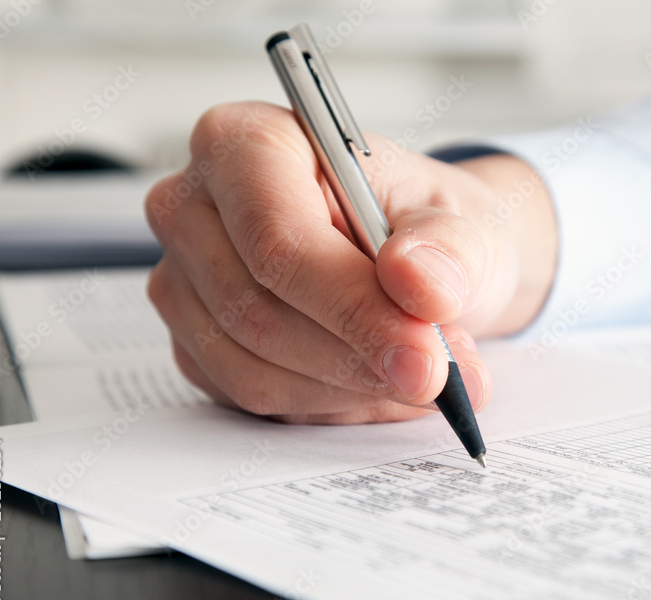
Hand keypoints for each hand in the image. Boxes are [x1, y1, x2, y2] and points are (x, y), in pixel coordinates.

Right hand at [145, 101, 556, 423]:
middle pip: (259, 312)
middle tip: (442, 376)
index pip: (278, 238)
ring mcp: (186, 280)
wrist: (418, 264)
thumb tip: (419, 283)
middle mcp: (196, 208)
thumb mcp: (463, 221)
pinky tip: (378, 383)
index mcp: (245, 144)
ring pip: (256, 368)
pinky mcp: (195, 342)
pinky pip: (253, 397)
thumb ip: (448, 249)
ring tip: (423, 372)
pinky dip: (331, 404)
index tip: (425, 356)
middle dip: (361, 358)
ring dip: (351, 388)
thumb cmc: (424, 228)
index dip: (353, 307)